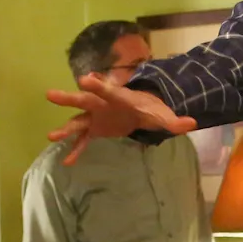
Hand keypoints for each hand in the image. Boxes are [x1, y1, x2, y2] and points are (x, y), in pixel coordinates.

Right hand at [46, 74, 196, 163]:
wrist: (141, 111)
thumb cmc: (150, 108)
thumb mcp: (163, 115)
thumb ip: (175, 120)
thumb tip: (192, 123)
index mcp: (119, 97)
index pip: (108, 90)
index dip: (97, 85)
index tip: (84, 79)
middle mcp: (102, 104)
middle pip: (84, 100)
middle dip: (69, 98)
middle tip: (50, 94)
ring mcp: (96, 116)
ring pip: (78, 120)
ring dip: (65, 129)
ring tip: (51, 137)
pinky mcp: (95, 129)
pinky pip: (83, 140)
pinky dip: (76, 150)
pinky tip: (67, 162)